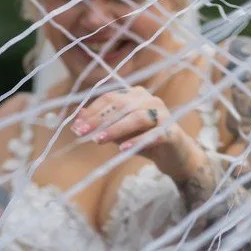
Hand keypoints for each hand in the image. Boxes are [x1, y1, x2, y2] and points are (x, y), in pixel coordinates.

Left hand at [71, 85, 202, 184]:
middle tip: (82, 132)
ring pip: (136, 118)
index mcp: (136, 96)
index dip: (92, 112)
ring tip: (99, 140)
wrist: (174, 155)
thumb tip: (78, 117)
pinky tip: (123, 149)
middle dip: (99, 119)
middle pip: (121, 105)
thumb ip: (103, 123)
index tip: (77, 126)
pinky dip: (137, 141)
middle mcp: (150, 100)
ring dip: (115, 129)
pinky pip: (153, 135)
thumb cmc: (145, 140)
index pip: (110, 98)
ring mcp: (162, 114)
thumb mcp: (120, 132)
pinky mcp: (171, 132)